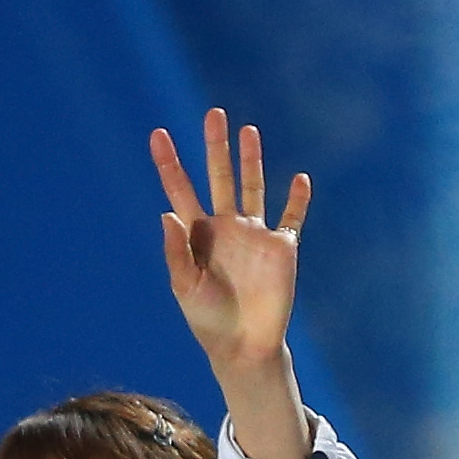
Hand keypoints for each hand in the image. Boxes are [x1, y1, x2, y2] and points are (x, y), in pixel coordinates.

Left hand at [148, 109, 311, 458]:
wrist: (244, 344)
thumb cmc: (207, 319)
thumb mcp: (183, 286)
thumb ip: (176, 251)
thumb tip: (167, 212)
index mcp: (197, 233)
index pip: (180, 189)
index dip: (169, 163)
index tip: (158, 135)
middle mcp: (226, 227)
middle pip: (219, 176)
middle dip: (215, 146)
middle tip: (213, 114)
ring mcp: (255, 236)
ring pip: (253, 187)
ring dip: (251, 160)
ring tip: (248, 131)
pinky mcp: (282, 250)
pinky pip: (292, 219)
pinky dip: (297, 200)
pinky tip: (299, 179)